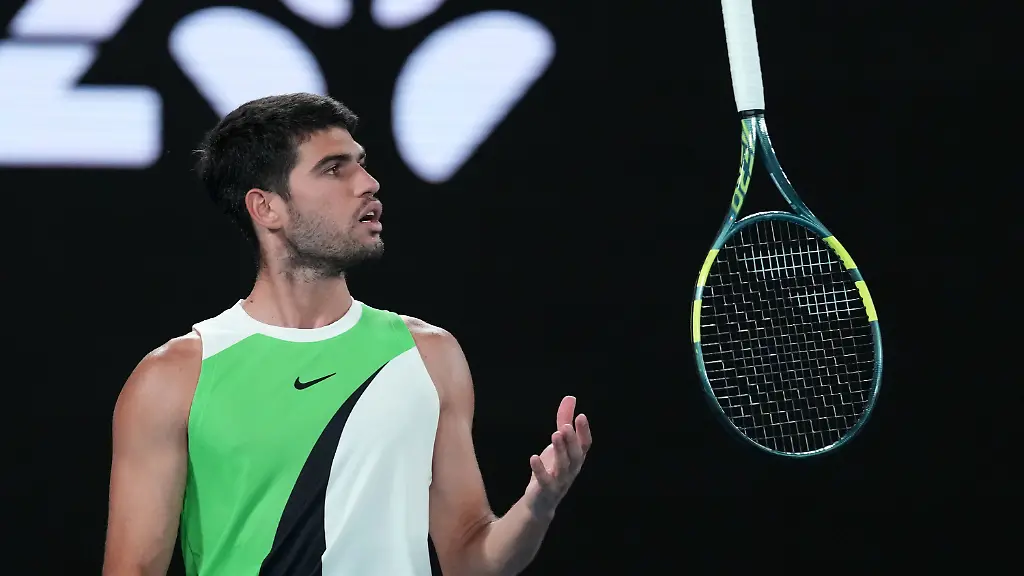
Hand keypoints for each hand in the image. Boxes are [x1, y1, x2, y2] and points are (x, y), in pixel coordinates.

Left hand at [525, 396, 591, 514]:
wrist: (541, 501)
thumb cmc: (553, 467)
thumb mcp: (559, 443)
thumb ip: (564, 420)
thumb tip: (570, 397)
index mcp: (576, 457)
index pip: (585, 444)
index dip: (584, 431)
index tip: (581, 416)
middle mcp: (572, 469)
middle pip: (575, 455)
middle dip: (572, 440)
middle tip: (565, 426)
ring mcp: (560, 481)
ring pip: (563, 466)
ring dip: (560, 451)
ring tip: (555, 435)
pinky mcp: (546, 489)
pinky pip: (545, 480)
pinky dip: (540, 469)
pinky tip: (533, 457)